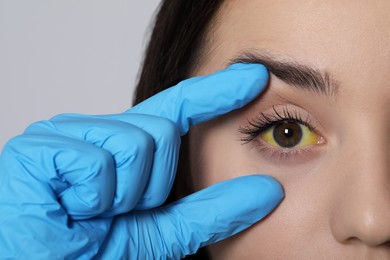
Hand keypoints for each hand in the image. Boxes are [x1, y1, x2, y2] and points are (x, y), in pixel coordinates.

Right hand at [0, 63, 282, 258]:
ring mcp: (66, 133)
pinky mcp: (42, 145)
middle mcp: (96, 131)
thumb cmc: (90, 253)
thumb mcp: (161, 232)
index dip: (216, 94)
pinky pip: (99, 163)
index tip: (253, 79)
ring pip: (135, 145)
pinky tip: (68, 209)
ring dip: (122, 197)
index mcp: (122, 149)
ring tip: (88, 215)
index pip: (177, 110)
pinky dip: (92, 200)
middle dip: (147, 187)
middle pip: (160, 133)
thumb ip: (211, 212)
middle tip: (110, 215)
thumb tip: (268, 192)